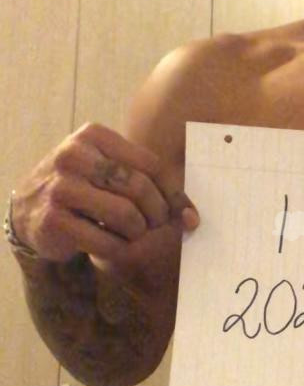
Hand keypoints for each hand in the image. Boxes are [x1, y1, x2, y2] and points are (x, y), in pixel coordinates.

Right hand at [11, 122, 198, 279]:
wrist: (29, 211)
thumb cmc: (83, 189)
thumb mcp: (109, 171)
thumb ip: (148, 182)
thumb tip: (192, 216)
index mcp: (94, 136)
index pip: (151, 165)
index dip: (174, 193)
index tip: (185, 213)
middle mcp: (74, 156)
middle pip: (139, 188)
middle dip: (158, 214)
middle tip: (157, 226)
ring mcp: (61, 187)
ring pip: (125, 214)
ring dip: (138, 232)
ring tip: (134, 234)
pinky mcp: (54, 220)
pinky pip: (105, 240)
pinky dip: (119, 248)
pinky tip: (115, 245)